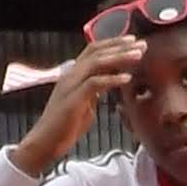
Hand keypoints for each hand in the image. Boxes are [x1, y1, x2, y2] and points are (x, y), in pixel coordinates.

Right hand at [15, 37, 147, 175]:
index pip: (94, 50)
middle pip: (97, 51)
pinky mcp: (73, 100)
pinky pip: (94, 83)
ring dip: (119, 58)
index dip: (114, 44)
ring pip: (96, 63)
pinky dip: (112, 79)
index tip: (134, 42)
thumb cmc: (65, 126)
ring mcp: (70, 86)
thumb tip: (109, 82)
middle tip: (142, 44)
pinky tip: (127, 78)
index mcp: (73, 74)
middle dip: (120, 46)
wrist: (44, 143)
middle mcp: (71, 75)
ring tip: (138, 56)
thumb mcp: (85, 103)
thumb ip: (95, 90)